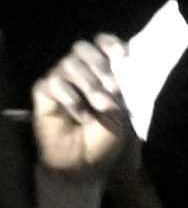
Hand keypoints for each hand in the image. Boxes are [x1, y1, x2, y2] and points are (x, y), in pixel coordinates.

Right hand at [29, 38, 132, 181]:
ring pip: (68, 64)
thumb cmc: (104, 138)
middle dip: (100, 65)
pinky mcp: (43, 93)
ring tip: (102, 108)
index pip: (99, 44)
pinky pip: (53, 84)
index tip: (124, 55)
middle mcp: (77, 71)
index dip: (110, 43)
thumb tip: (123, 70)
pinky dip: (71, 100)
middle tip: (114, 88)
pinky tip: (83, 118)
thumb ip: (121, 91)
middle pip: (81, 48)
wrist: (85, 164)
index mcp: (98, 72)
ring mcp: (59, 80)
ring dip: (89, 85)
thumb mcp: (120, 115)